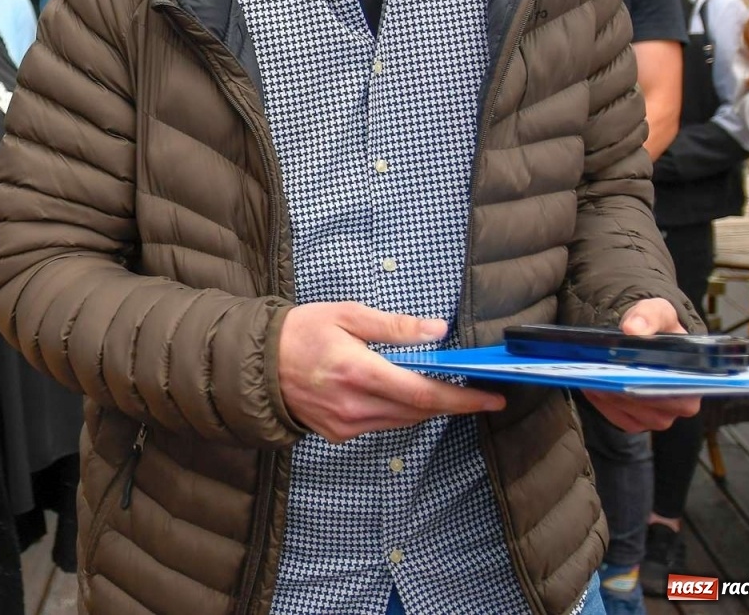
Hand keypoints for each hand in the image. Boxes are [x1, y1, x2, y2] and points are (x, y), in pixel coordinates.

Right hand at [277, 303, 505, 443]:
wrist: (256, 365)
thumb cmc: (301, 332)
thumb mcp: (346, 314)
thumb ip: (394, 326)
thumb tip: (437, 329)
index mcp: (358, 371)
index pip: (423, 393)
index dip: (463, 399)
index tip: (491, 399)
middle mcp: (354, 405)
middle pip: (419, 411)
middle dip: (451, 402)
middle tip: (476, 393)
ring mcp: (346, 424)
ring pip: (403, 421)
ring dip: (425, 406)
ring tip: (439, 389)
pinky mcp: (339, 434)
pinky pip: (382, 425)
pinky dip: (398, 411)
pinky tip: (397, 394)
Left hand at [581, 298, 702, 432]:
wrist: (645, 336)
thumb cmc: (658, 327)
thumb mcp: (657, 312)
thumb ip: (648, 316)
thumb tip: (633, 329)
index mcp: (696, 380)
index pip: (670, 389)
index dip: (643, 380)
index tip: (620, 368)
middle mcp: (683, 405)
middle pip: (647, 404)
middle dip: (620, 387)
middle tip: (596, 369)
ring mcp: (661, 418)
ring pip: (630, 413)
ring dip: (607, 395)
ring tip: (591, 374)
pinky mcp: (640, 422)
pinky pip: (619, 418)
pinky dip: (602, 404)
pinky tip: (591, 385)